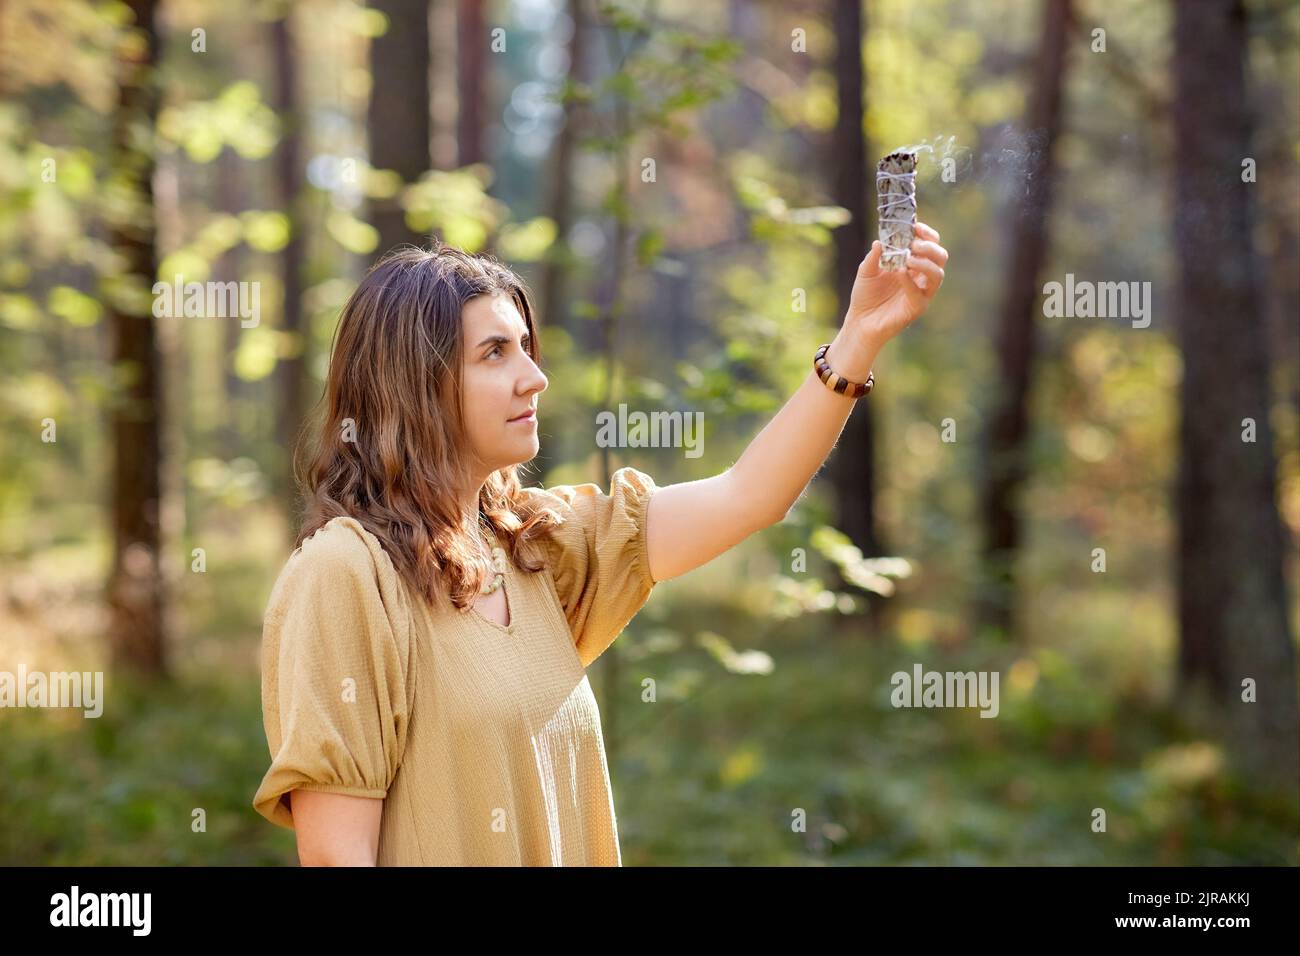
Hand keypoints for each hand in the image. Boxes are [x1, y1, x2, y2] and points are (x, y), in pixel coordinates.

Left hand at [843, 221, 947, 350]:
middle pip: (940, 256)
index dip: (926, 234)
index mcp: (913, 263)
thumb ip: (874, 256)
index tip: (915, 226)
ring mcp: (922, 292)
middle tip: (914, 244)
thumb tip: (880, 241)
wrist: (859, 321)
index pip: (930, 244)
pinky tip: (900, 273)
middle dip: (930, 247)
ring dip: (926, 263)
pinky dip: (911, 281)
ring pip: (938, 274)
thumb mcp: (866, 271)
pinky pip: (921, 293)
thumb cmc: (866, 295)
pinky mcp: (917, 307)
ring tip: (909, 258)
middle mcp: (921, 276)